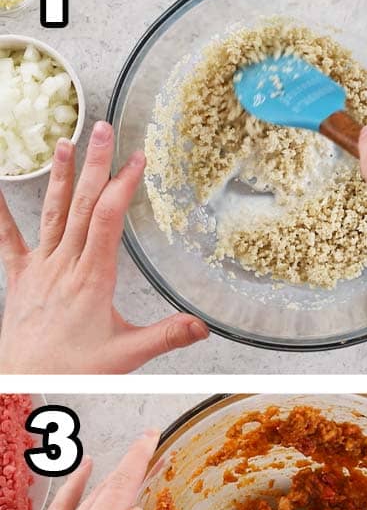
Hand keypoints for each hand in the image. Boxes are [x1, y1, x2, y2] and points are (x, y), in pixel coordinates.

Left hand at [0, 122, 208, 373]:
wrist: (24, 379)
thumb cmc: (73, 370)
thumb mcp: (127, 355)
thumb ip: (167, 336)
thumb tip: (204, 326)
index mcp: (93, 278)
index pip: (108, 220)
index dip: (122, 186)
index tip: (136, 159)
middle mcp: (64, 265)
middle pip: (82, 205)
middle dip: (95, 165)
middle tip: (103, 129)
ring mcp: (40, 268)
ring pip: (52, 213)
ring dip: (60, 177)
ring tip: (65, 141)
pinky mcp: (21, 277)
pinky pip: (9, 239)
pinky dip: (0, 212)